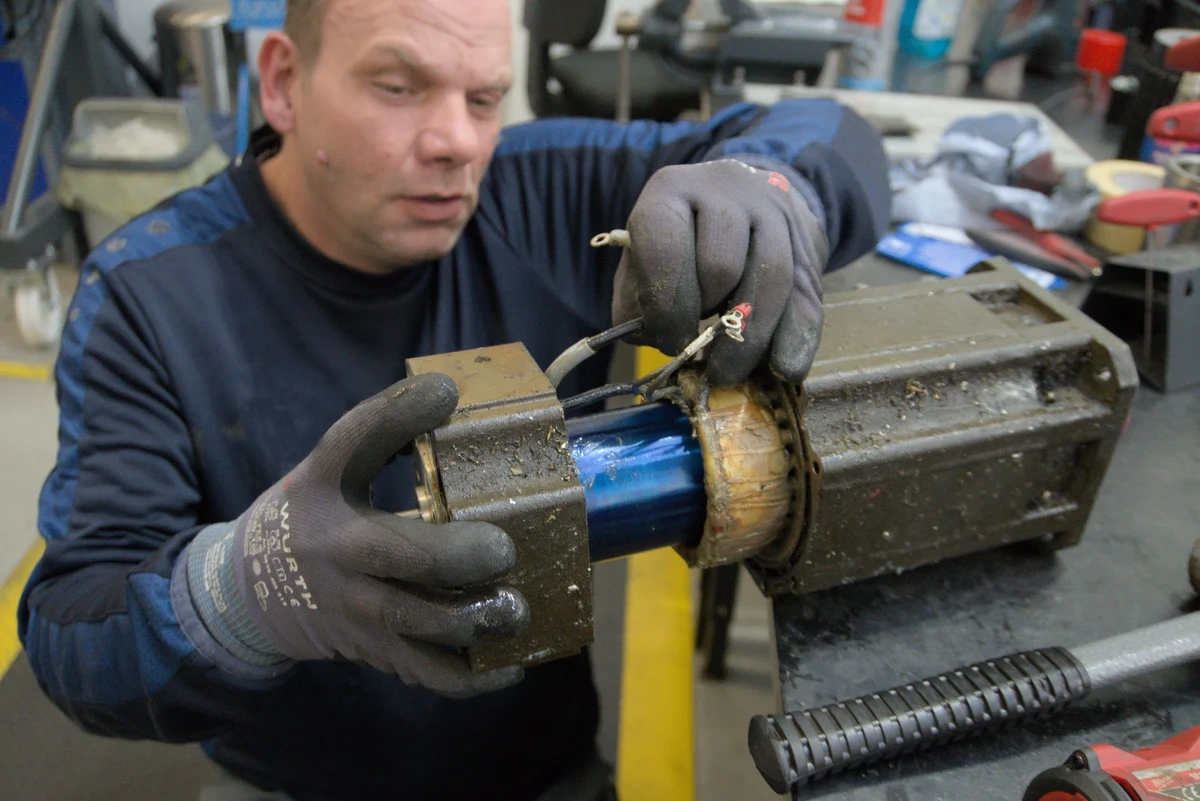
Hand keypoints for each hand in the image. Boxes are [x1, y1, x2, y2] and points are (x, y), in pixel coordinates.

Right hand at [184, 373, 527, 696]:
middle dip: (459, 557)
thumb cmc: (308, 519)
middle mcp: (337, 550)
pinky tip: (509, 665)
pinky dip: (472, 676)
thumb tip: (454, 394)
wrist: (246, 595)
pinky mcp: (374, 650)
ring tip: (516, 609)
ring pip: (417, 623)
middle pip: (400, 556)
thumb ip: (383, 435)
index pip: (353, 440)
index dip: (397, 412)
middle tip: (503, 549)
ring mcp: (355, 607)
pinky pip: (427, 673)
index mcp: (323, 489)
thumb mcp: (327, 470)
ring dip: (473, 620)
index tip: (446, 392)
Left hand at [612, 158, 828, 385]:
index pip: (666, 249)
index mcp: (671, 192)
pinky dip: (797, 336)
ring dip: (749, 337)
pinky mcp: (805, 240)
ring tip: (729, 373)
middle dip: (708, 321)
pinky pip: (806, 293)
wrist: (739, 193)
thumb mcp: (642, 256)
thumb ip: (636, 299)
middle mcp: (725, 192)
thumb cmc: (679, 238)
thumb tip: (652, 337)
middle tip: (698, 355)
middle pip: (722, 266)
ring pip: (771, 278)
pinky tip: (785, 368)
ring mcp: (772, 211)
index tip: (669, 342)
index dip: (666, 306)